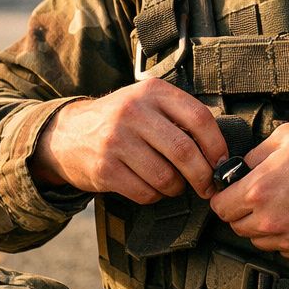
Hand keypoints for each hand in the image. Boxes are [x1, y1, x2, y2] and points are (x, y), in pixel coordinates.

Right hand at [32, 78, 227, 204]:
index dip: (217, 145)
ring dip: (176, 188)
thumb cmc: (119, 120)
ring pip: (165, 177)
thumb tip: (219, 153)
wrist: (67, 134)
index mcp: (152, 92)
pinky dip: (154, 196)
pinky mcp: (104, 168)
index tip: (221, 162)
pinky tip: (150, 187)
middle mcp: (133, 112)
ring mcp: (116, 140)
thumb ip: (179, 116)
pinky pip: (145, 193)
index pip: (199, 118)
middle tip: (207, 186)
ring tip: (173, 184)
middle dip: (202, 176)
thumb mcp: (146, 102)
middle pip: (184, 151)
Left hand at [209, 123, 288, 261]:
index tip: (231, 192)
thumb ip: (256, 153)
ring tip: (280, 206)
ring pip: (257, 240)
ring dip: (261, 226)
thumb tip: (243, 165)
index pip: (220, 206)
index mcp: (259, 191)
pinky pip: (281, 249)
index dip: (224, 196)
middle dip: (241, 211)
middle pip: (236, 226)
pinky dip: (283, 237)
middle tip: (258, 196)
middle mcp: (270, 221)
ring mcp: (288, 240)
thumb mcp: (288, 136)